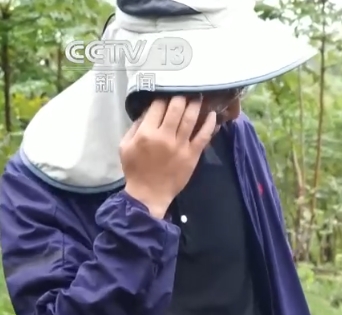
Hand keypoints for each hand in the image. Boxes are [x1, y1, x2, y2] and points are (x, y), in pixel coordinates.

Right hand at [120, 95, 216, 217]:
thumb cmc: (135, 169)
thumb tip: (147, 111)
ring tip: (199, 96)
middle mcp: (164, 136)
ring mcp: (180, 145)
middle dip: (181, 96)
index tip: (167, 91)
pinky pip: (204, 136)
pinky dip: (210, 124)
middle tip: (185, 90)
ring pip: (191, 119)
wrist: (149, 193)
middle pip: (176, 109)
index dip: (162, 96)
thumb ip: (136, 127)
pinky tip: (212, 115)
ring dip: (196, 105)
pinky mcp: (192, 154)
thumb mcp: (126, 146)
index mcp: (146, 133)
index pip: (157, 107)